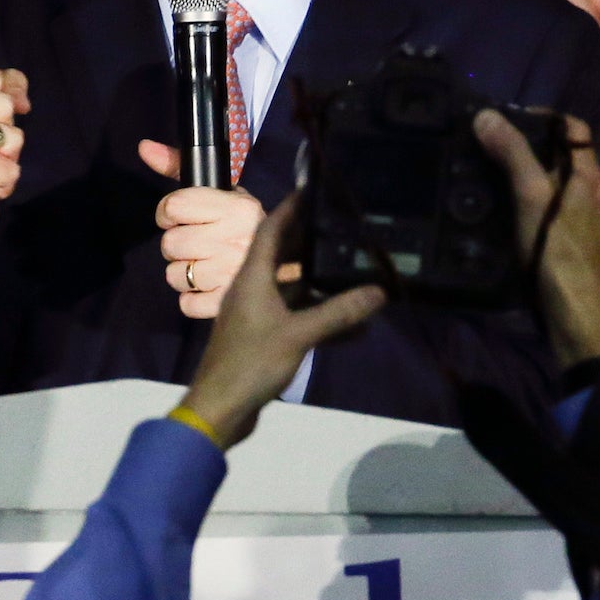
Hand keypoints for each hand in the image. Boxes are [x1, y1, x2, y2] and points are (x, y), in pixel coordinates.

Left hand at [139, 139, 266, 319]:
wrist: (289, 266)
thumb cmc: (246, 225)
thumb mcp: (222, 192)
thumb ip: (180, 167)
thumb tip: (144, 147)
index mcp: (237, 208)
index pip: (174, 206)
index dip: (169, 212)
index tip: (182, 216)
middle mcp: (236, 240)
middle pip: (170, 243)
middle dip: (178, 244)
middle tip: (198, 243)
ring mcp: (233, 276)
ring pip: (175, 276)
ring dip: (184, 273)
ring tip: (205, 265)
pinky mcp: (228, 304)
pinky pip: (186, 304)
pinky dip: (193, 298)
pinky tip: (209, 287)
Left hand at [181, 198, 385, 444]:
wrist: (219, 410)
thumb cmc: (251, 363)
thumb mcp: (298, 335)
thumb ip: (337, 313)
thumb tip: (379, 292)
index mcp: (252, 278)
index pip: (270, 230)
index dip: (290, 208)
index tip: (313, 189)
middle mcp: (253, 290)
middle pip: (284, 256)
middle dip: (313, 242)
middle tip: (345, 227)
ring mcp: (258, 315)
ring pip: (294, 290)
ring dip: (323, 284)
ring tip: (357, 271)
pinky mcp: (266, 339)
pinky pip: (298, 318)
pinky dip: (322, 317)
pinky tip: (354, 326)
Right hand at [474, 109, 599, 368]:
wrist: (573, 313)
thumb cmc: (555, 250)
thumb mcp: (531, 196)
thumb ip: (513, 155)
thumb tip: (487, 116)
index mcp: (588, 178)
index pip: (574, 129)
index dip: (544, 119)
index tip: (508, 120)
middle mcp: (592, 195)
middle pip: (563, 156)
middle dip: (529, 146)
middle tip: (491, 145)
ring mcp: (583, 221)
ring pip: (556, 184)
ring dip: (528, 175)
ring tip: (490, 173)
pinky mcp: (570, 243)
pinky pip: (550, 209)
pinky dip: (530, 200)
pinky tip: (505, 210)